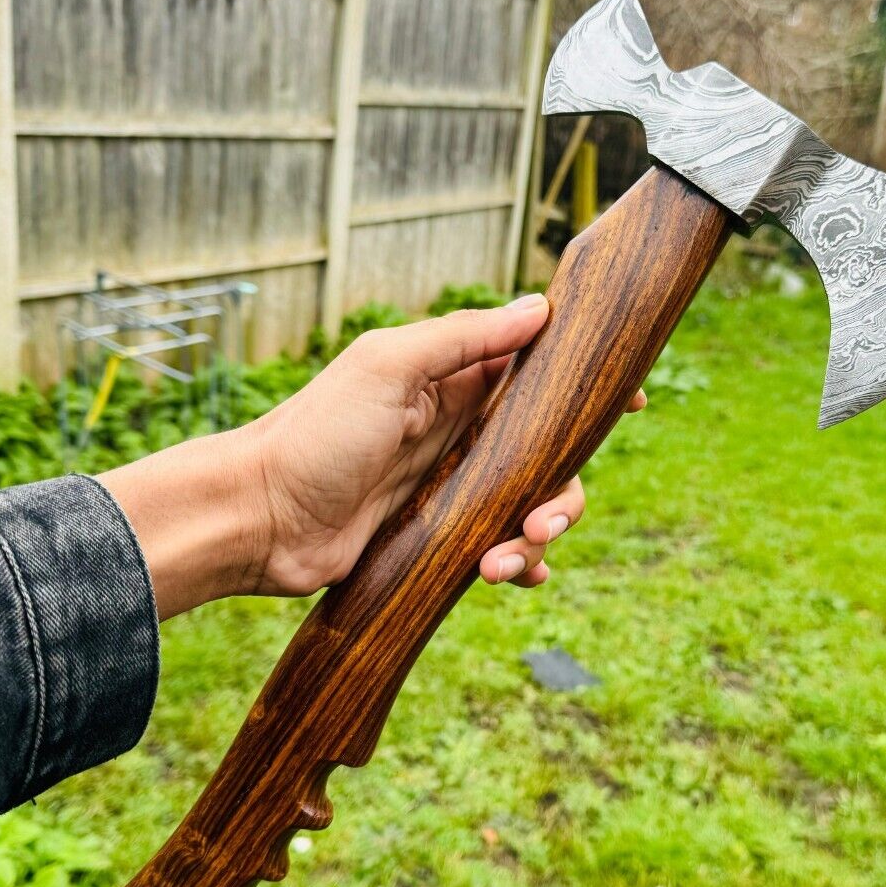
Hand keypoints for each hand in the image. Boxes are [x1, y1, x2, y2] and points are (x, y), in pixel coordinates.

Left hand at [102, 295, 645, 619]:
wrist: (255, 520)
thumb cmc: (313, 435)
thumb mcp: (387, 368)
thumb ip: (464, 338)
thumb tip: (539, 308)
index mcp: (451, 379)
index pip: (537, 371)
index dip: (586, 387)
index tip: (630, 402)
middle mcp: (459, 428)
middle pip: (550, 450)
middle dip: (562, 488)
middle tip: (542, 519)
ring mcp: (451, 484)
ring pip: (530, 503)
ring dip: (535, 534)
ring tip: (503, 563)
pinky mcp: (437, 535)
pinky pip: (498, 546)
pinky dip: (518, 564)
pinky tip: (513, 578)